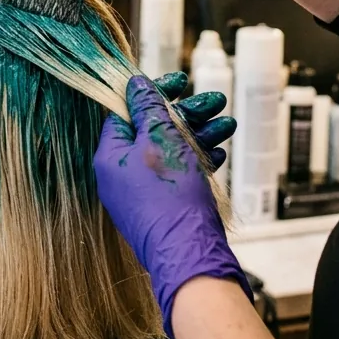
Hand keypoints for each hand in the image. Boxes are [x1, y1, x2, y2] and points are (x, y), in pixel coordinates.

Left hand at [94, 74, 250, 331]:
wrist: (189, 257)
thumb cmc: (171, 197)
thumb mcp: (161, 140)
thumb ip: (148, 109)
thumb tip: (135, 84)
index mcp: (110, 155)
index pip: (126, 111)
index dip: (154, 93)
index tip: (180, 81)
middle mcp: (120, 174)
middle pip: (152, 130)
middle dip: (187, 114)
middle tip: (216, 101)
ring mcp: (141, 193)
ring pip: (170, 152)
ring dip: (199, 134)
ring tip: (228, 124)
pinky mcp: (162, 209)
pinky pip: (177, 175)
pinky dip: (197, 161)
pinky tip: (219, 152)